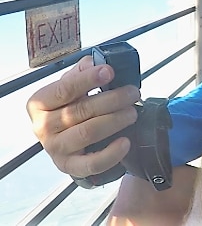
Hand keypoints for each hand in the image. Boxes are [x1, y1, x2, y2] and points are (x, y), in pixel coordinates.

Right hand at [26, 55, 139, 176]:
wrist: (65, 137)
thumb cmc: (70, 106)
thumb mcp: (71, 85)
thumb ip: (82, 72)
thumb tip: (97, 63)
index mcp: (39, 102)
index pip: (64, 89)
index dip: (88, 80)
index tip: (110, 71)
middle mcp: (42, 127)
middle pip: (80, 111)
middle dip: (112, 99)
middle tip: (133, 93)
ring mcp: (55, 149)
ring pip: (87, 133)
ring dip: (115, 121)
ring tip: (133, 112)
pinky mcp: (69, 167)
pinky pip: (91, 164)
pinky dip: (111, 154)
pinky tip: (126, 142)